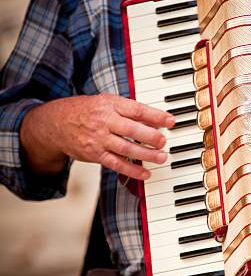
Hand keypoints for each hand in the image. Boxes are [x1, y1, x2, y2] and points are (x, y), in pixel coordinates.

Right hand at [21, 94, 174, 179]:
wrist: (55, 124)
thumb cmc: (87, 111)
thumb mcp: (107, 102)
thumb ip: (130, 110)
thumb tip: (156, 120)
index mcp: (110, 105)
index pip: (136, 110)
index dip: (156, 116)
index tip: (171, 121)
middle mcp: (104, 121)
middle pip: (132, 130)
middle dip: (151, 137)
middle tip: (164, 141)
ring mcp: (99, 139)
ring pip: (126, 148)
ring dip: (146, 155)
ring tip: (162, 157)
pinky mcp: (95, 154)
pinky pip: (116, 164)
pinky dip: (132, 170)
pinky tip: (145, 174)